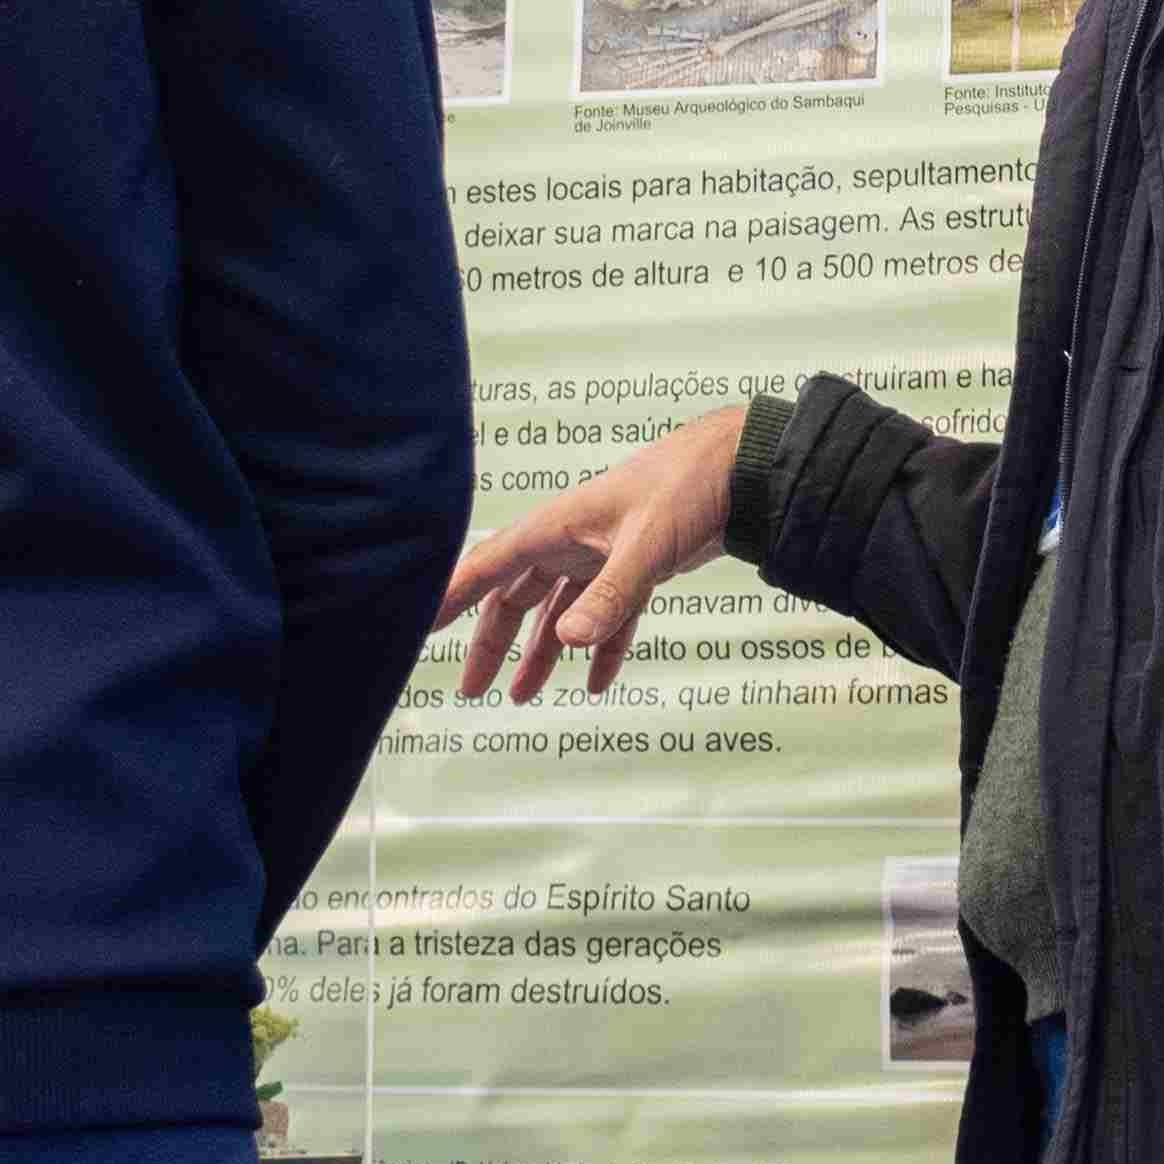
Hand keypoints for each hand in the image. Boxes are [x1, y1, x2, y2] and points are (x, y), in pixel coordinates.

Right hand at [434, 403, 744, 700]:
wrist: (744, 467)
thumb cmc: (688, 485)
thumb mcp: (647, 544)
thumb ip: (611, 595)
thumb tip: (567, 642)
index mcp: (559, 526)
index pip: (491, 564)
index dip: (452, 595)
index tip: (419, 626)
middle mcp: (573, 540)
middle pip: (517, 596)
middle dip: (492, 642)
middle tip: (472, 688)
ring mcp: (604, 554)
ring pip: (559, 610)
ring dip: (541, 652)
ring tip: (523, 696)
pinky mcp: (638, 567)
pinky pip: (609, 615)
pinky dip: (600, 648)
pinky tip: (595, 681)